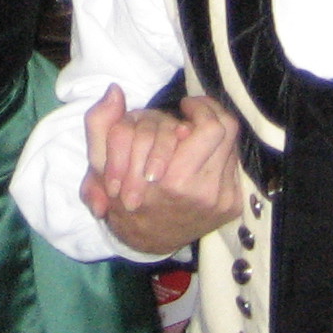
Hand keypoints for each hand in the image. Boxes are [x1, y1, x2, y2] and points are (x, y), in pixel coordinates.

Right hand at [81, 84, 241, 255]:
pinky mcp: (232, 205)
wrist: (145, 241)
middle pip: (227, 131)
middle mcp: (205, 192)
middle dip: (210, 113)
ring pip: (233, 145)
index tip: (183, 105)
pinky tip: (200, 154)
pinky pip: (233, 164)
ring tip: (195, 131)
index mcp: (175, 182)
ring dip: (214, 132)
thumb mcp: (99, 163)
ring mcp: (222, 200)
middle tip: (192, 110)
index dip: (199, 107)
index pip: (210, 127)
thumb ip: (101, 123)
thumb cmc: (122, 199)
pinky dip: (218, 153)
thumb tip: (114, 91)